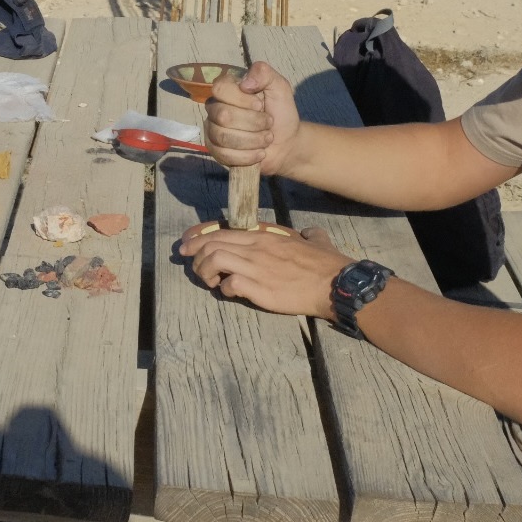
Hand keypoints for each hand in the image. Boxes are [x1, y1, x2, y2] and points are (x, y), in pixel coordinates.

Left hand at [179, 223, 348, 316]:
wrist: (335, 283)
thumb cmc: (326, 263)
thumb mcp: (315, 241)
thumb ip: (309, 235)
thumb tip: (312, 234)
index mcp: (263, 235)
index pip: (221, 230)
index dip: (198, 236)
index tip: (186, 243)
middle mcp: (256, 247)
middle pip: (211, 244)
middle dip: (194, 254)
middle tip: (189, 263)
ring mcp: (257, 267)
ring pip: (214, 259)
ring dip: (205, 271)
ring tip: (211, 281)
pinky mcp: (260, 288)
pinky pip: (229, 283)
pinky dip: (223, 288)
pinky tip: (229, 292)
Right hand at [205, 61, 299, 174]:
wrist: (287, 143)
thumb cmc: (281, 113)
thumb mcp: (280, 87)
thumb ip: (264, 74)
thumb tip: (244, 83)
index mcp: (227, 89)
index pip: (220, 88)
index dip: (242, 99)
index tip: (260, 105)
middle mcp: (215, 108)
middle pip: (223, 116)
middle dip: (253, 123)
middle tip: (268, 124)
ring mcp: (213, 130)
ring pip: (223, 137)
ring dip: (253, 140)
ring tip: (266, 139)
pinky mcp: (216, 151)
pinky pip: (224, 155)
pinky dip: (248, 156)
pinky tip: (259, 153)